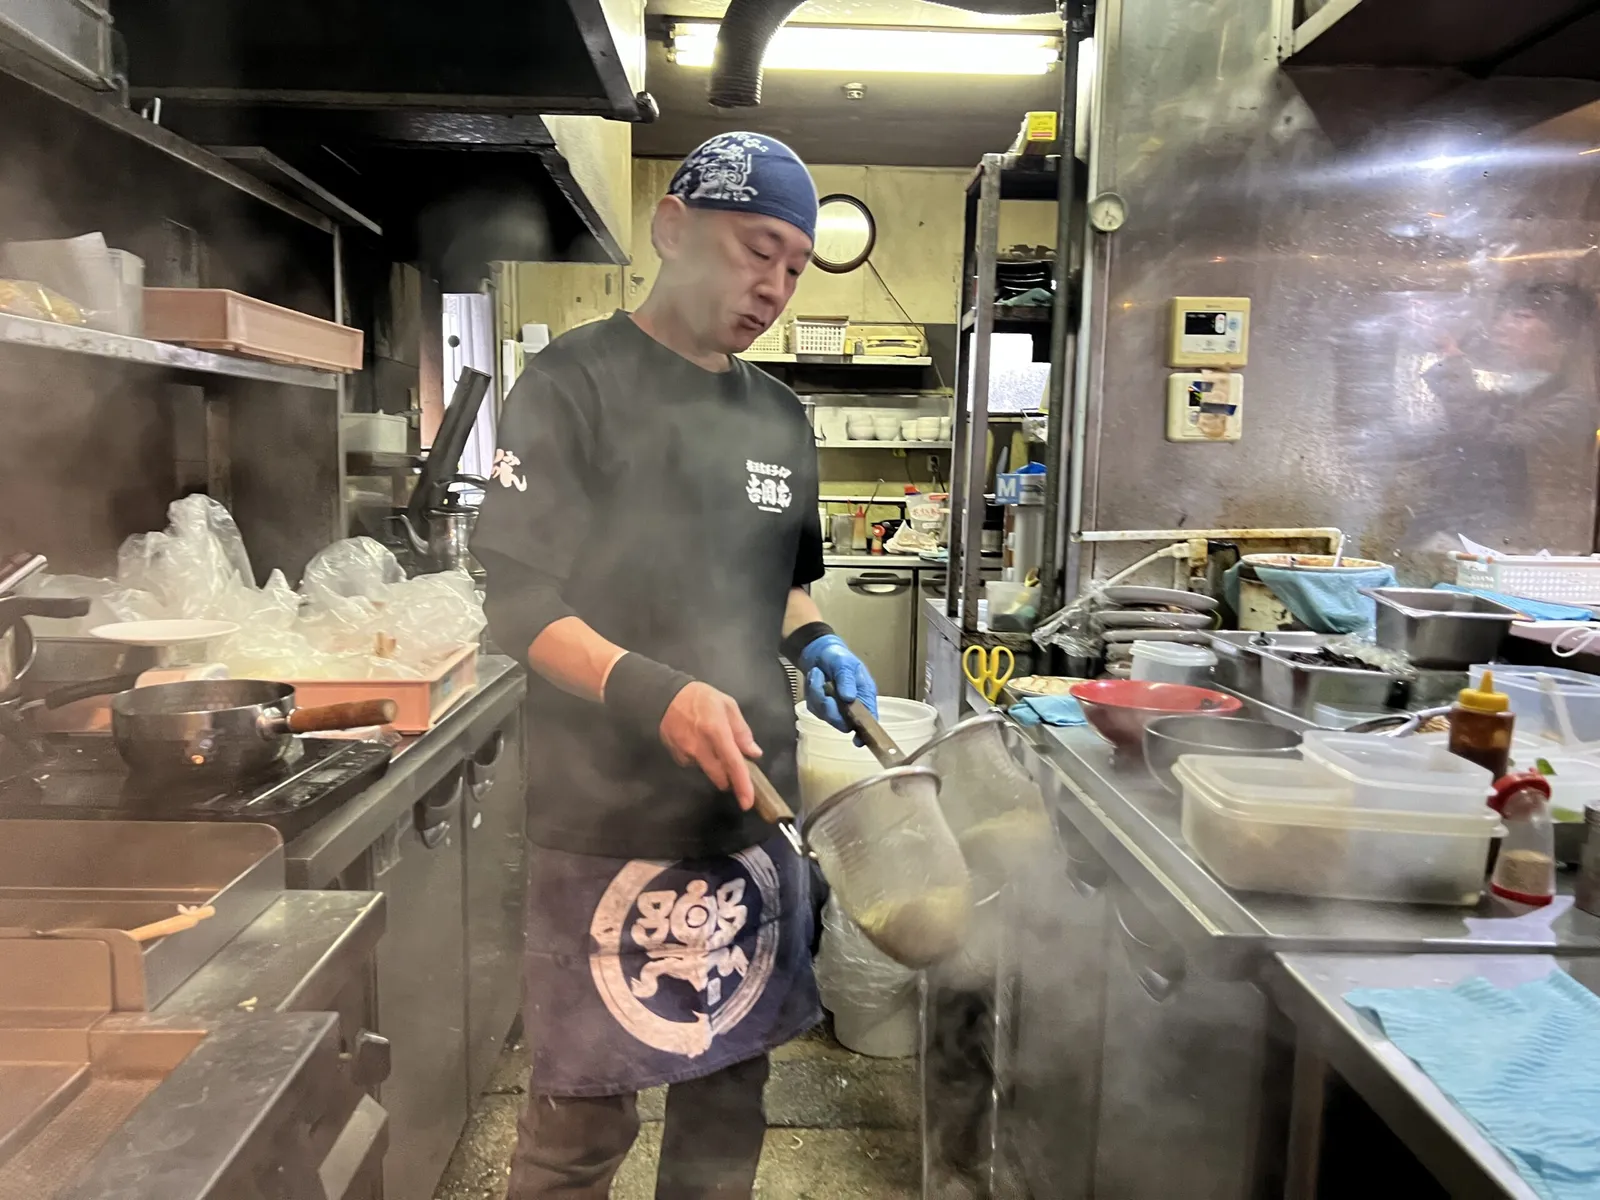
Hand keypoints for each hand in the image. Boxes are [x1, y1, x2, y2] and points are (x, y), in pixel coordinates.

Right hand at [659, 682, 761, 810]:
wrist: (665, 696)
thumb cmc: (701, 698)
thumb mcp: (728, 705)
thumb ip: (742, 730)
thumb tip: (754, 753)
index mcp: (717, 731)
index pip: (733, 764)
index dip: (742, 785)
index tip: (747, 802)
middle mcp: (700, 747)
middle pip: (719, 777)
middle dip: (730, 780)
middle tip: (735, 768)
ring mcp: (686, 754)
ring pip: (708, 772)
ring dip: (716, 768)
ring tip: (714, 747)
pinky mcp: (676, 757)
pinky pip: (695, 766)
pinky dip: (701, 761)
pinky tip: (699, 744)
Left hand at [799, 634, 878, 735]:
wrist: (819, 653)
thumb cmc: (838, 656)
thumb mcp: (844, 663)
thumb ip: (847, 680)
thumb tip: (849, 698)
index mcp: (865, 696)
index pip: (869, 719)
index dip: (865, 732)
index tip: (858, 740)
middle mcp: (852, 706)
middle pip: (843, 723)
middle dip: (830, 707)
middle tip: (824, 687)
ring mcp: (836, 709)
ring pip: (826, 715)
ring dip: (818, 694)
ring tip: (819, 674)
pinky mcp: (821, 708)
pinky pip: (815, 708)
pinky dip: (812, 692)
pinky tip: (815, 678)